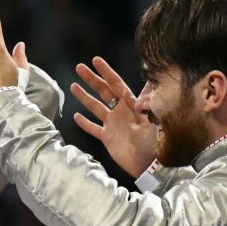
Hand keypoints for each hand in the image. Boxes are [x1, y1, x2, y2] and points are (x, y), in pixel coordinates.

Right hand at [71, 57, 156, 177]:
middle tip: (79, 67)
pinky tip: (76, 117)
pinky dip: (85, 123)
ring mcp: (112, 124)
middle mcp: (120, 111)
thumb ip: (148, 103)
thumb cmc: (153, 142)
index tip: (96, 60)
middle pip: (103, 91)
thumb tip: (151, 82)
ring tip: (73, 86)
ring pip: (95, 107)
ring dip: (84, 97)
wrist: (148, 165)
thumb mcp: (152, 120)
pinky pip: (94, 128)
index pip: (116, 84)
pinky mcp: (107, 137)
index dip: (106, 72)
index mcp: (130, 105)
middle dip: (91, 79)